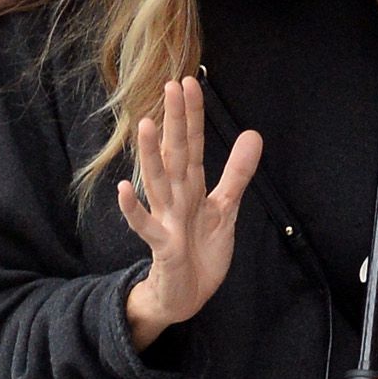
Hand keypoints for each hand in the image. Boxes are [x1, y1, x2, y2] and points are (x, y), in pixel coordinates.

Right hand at [119, 77, 261, 348]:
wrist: (185, 295)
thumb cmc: (200, 250)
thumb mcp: (225, 208)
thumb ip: (237, 172)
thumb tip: (253, 134)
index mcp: (192, 187)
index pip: (193, 145)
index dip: (193, 116)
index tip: (190, 82)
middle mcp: (176, 197)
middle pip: (176, 154)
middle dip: (175, 122)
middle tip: (172, 85)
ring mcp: (166, 219)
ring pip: (157, 182)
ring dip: (150, 155)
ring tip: (145, 124)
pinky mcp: (161, 245)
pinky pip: (145, 225)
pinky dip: (133, 209)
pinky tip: (124, 189)